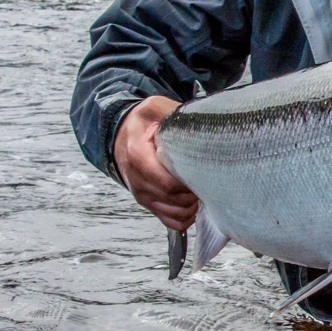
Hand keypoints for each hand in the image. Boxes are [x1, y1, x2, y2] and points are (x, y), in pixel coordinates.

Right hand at [113, 96, 197, 231]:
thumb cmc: (143, 122)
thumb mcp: (155, 108)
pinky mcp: (149, 203)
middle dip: (195, 194)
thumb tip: (201, 121)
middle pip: (174, 200)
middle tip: (208, 180)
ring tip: (201, 189)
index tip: (203, 173)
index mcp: (138, 156)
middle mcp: (137, 179)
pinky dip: (185, 217)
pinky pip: (171, 222)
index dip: (189, 183)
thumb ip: (174, 115)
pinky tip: (193, 202)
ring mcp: (142, 194)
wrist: (123, 134)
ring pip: (175, 214)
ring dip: (193, 207)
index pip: (168, 183)